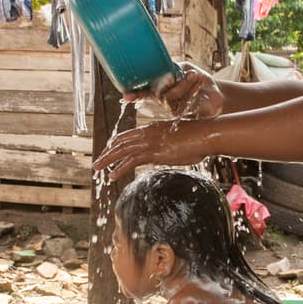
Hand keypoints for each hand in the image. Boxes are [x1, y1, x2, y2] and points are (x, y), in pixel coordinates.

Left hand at [93, 118, 212, 181]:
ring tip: (97, 168)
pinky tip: (112, 176)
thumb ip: (168, 144)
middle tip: (98, 161)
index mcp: (152, 128)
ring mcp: (149, 142)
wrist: (205, 134)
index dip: (116, 143)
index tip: (108, 150)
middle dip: (107, 152)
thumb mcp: (178, 138)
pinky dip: (119, 169)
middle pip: (120, 142)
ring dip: (107, 160)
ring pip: (121, 151)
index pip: (128, 135)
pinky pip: (130, 161)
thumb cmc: (198, 137)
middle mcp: (147, 133)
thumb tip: (166, 152)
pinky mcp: (153, 152)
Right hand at [124, 63, 223, 118]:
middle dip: (165, 84)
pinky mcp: (186, 114)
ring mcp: (174, 109)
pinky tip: (198, 83)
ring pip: (172, 98)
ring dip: (183, 84)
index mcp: (159, 89)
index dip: (134, 94)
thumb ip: (172, 67)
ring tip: (193, 75)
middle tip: (173, 76)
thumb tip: (166, 68)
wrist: (214, 92)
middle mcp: (164, 101)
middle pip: (158, 94)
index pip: (144, 92)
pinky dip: (192, 89)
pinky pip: (185, 103)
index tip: (126, 95)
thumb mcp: (183, 68)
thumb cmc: (196, 79)